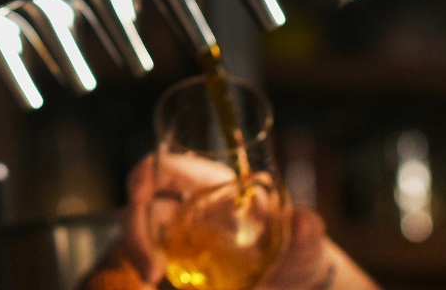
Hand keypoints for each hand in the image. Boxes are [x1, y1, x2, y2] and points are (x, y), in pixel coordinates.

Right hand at [96, 152, 377, 289]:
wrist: (292, 287)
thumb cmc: (298, 255)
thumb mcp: (306, 245)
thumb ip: (308, 235)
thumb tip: (306, 221)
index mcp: (214, 185)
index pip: (166, 167)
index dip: (145, 174)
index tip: (138, 196)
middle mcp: (188, 208)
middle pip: (143, 206)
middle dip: (137, 233)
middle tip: (152, 271)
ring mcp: (177, 238)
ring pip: (139, 236)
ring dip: (137, 255)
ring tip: (152, 281)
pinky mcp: (175, 266)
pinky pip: (148, 262)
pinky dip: (143, 271)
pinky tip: (153, 286)